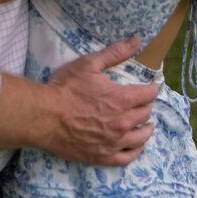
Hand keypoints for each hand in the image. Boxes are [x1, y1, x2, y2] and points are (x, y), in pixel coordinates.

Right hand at [43, 36, 157, 165]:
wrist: (45, 116)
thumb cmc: (65, 88)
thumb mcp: (89, 63)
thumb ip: (115, 52)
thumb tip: (136, 40)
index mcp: (122, 99)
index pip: (148, 94)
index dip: (151, 88)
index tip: (151, 86)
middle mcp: (123, 122)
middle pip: (145, 114)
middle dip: (146, 106)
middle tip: (144, 102)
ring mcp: (114, 142)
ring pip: (141, 137)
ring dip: (146, 129)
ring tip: (147, 125)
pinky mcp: (103, 156)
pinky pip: (128, 157)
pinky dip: (135, 150)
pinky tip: (136, 145)